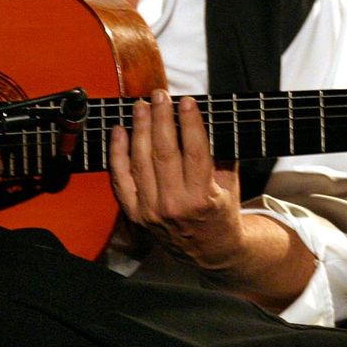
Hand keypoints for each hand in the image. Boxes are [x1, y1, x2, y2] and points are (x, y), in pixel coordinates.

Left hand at [108, 90, 245, 269]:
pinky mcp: (135, 214)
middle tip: (159, 95)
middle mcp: (174, 205)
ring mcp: (151, 211)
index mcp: (202, 197)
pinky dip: (117, 153)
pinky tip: (120, 131)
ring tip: (141, 106)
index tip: (186, 101)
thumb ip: (219, 152)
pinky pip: (121, 179)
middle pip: (163, 152)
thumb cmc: (221, 211)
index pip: (194, 151)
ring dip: (139, 129)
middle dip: (160, 119)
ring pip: (140, 161)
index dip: (189, 123)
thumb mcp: (229, 183)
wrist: (208, 251)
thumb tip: (206, 116)